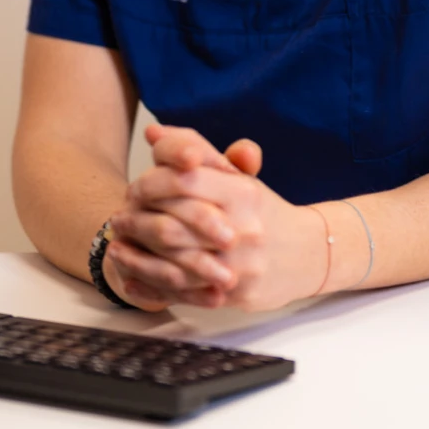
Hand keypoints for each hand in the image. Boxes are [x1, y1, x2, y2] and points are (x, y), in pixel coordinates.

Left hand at [108, 129, 327, 311]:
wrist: (310, 253)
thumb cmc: (264, 212)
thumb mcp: (238, 176)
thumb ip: (197, 151)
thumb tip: (155, 133)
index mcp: (242, 192)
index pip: (183, 181)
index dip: (150, 184)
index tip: (135, 188)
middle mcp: (242, 228)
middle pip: (172, 225)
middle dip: (137, 221)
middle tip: (119, 218)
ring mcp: (239, 265)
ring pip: (173, 264)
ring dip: (137, 256)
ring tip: (118, 245)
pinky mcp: (235, 294)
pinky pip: (184, 293)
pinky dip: (151, 286)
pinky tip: (132, 277)